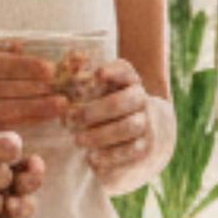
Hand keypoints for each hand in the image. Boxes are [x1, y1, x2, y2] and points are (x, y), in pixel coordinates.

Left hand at [72, 61, 176, 187]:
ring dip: (101, 135)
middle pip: (127, 101)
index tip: (97, 74)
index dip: (113, 71)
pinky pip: (130, 151)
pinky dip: (109, 156)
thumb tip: (72, 60)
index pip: (125, 70)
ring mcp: (145, 123)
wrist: (136, 134)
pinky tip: (91, 157)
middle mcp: (140, 99)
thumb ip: (80, 78)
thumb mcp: (94, 92)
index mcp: (128, 81)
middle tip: (74, 118)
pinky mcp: (145, 147)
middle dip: (99, 109)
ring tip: (78, 140)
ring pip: (129, 127)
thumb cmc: (103, 108)